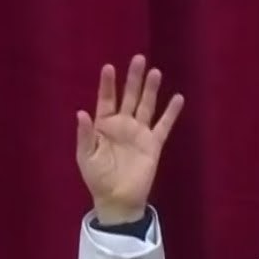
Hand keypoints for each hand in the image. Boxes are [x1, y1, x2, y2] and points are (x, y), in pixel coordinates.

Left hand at [76, 54, 183, 224]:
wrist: (117, 200)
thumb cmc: (98, 178)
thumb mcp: (86, 157)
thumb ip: (85, 135)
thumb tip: (81, 112)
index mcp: (104, 125)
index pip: (106, 99)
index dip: (107, 84)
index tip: (109, 67)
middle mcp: (123, 125)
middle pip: (130, 97)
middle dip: (134, 79)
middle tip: (139, 58)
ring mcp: (139, 133)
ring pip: (147, 106)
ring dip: (151, 90)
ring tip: (156, 72)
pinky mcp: (153, 144)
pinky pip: (164, 126)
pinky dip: (171, 113)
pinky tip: (178, 98)